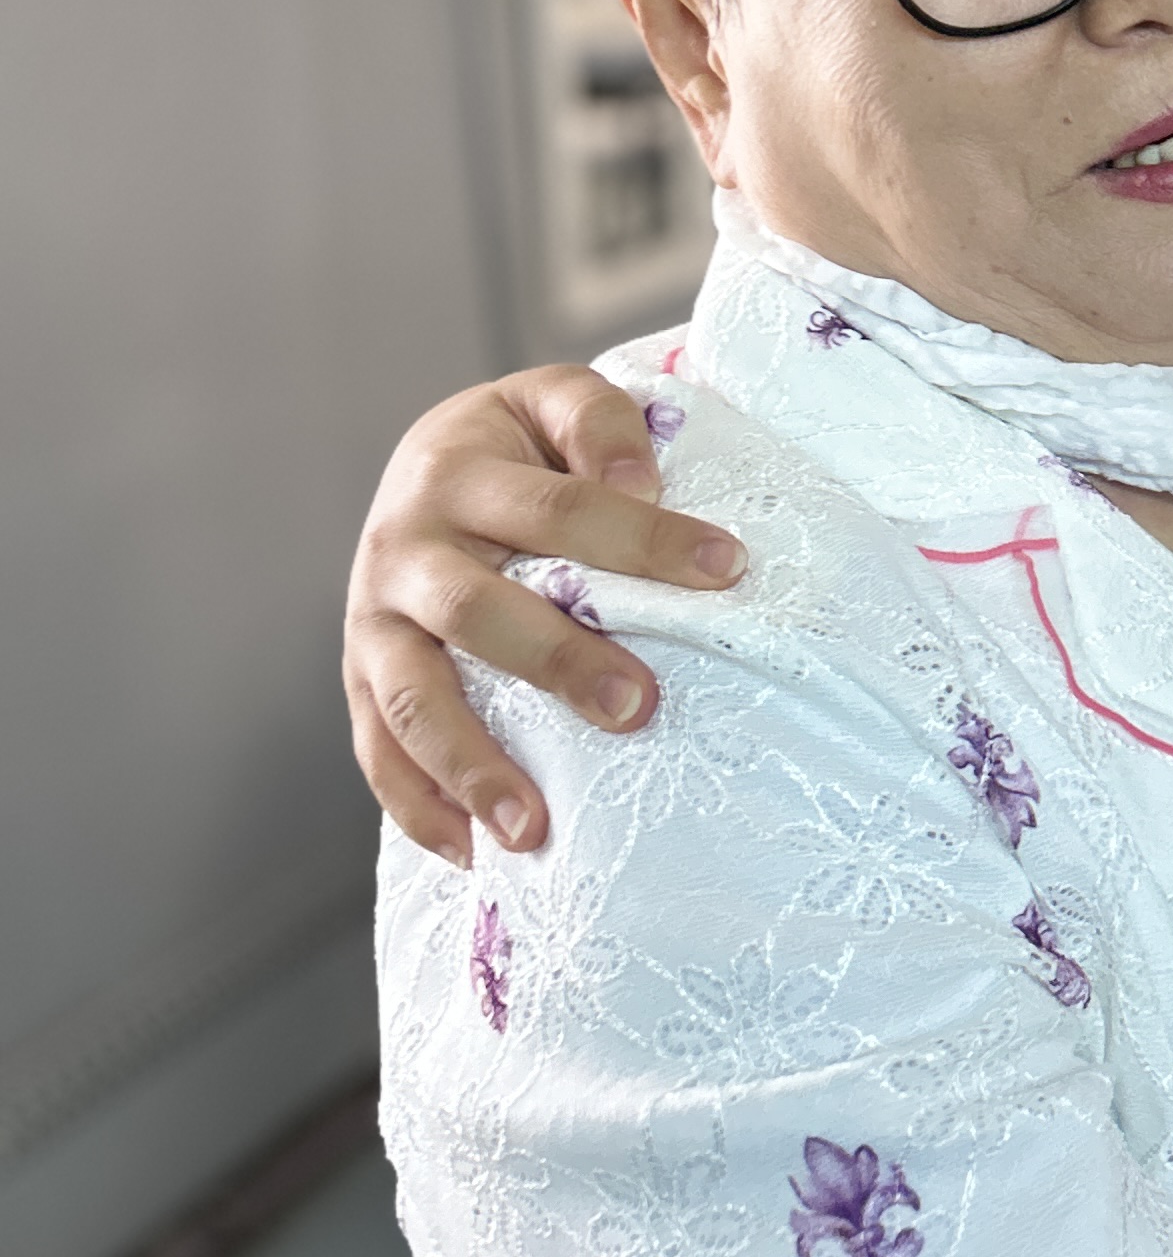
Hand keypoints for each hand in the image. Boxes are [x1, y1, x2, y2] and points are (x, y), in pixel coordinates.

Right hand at [343, 367, 744, 866]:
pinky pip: (378, 752)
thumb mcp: (555, 401)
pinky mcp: (361, 679)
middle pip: (475, 611)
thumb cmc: (520, 446)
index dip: (642, 537)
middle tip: (638, 708)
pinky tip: (473, 855)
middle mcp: (403, 547)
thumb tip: (644, 482)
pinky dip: (418, 807)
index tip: (727, 570)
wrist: (429, 464)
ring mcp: (374, 620)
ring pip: (412, 698)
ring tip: (536, 829)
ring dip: (472, 765)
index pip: (558, 508)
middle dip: (556, 662)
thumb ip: (602, 423)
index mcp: (456, 470)